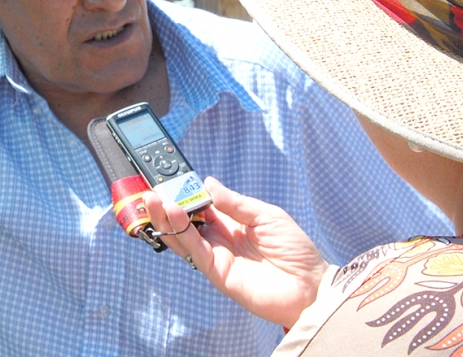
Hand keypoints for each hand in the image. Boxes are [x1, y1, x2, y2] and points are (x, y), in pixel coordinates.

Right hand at [143, 177, 329, 327]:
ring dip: (167, 218)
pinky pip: (194, 251)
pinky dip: (182, 233)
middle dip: (169, 204)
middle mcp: (220, 238)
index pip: (202, 205)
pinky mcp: (217, 272)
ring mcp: (217, 255)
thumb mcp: (266, 215)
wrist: (309, 286)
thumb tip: (208, 183)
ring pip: (183, 236)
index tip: (171, 178)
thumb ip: (235, 202)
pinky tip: (174, 214)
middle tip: (153, 188)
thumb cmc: (294, 249)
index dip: (187, 192)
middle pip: (187, 221)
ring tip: (154, 199)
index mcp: (232, 222)